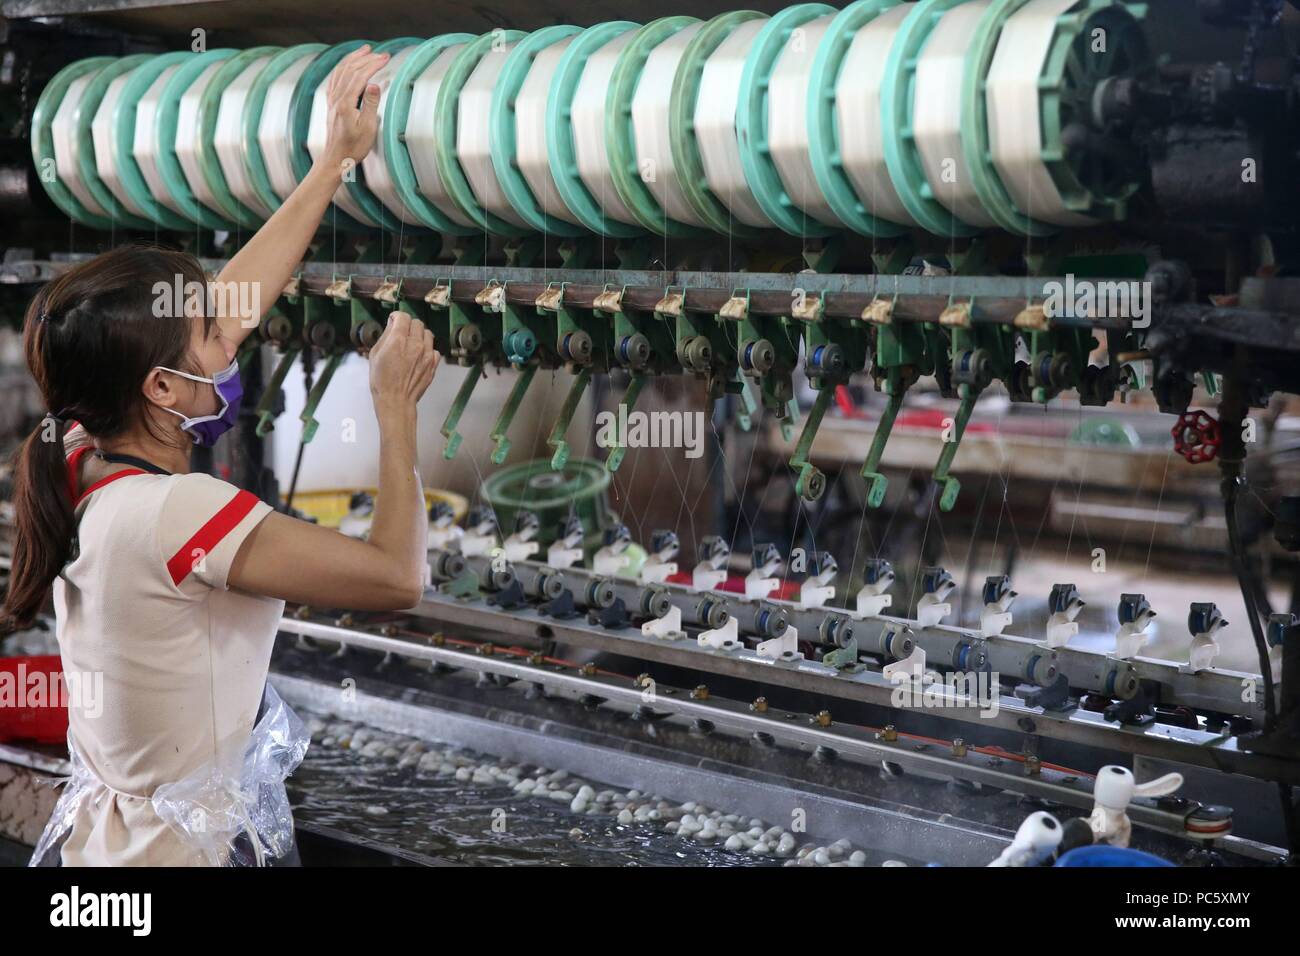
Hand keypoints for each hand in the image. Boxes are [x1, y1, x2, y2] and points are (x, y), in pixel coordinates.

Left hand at [315, 45, 389, 175]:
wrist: (336, 158)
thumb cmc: (353, 147)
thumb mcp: (368, 128)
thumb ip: (371, 105)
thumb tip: (374, 85)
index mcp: (346, 103)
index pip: (360, 76)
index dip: (373, 64)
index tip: (385, 58)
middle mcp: (336, 98)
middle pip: (350, 70)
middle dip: (366, 59)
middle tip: (381, 54)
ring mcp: (332, 99)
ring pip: (341, 71)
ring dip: (353, 58)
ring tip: (365, 50)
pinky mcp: (331, 103)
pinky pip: (335, 78)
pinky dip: (342, 67)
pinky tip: (348, 64)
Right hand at [368, 309, 439, 414]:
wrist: (396, 400)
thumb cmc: (382, 381)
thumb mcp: (375, 354)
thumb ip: (385, 336)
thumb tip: (392, 325)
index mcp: (398, 340)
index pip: (403, 317)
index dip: (397, 317)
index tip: (394, 320)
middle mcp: (415, 344)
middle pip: (417, 323)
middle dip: (408, 325)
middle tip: (402, 332)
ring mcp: (426, 354)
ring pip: (427, 334)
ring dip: (419, 335)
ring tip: (411, 344)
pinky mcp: (433, 364)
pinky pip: (434, 349)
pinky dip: (427, 350)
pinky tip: (419, 356)